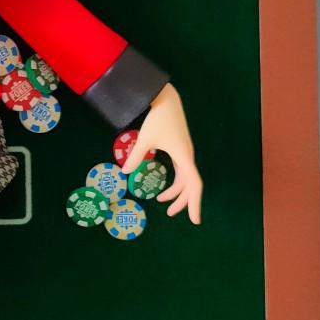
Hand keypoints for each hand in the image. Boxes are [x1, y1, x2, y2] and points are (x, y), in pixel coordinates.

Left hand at [122, 84, 202, 223]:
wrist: (167, 100)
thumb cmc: (158, 118)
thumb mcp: (144, 138)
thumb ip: (136, 157)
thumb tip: (125, 174)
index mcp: (183, 156)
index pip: (194, 184)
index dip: (194, 203)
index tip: (194, 220)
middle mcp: (187, 156)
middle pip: (190, 185)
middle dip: (182, 201)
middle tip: (170, 214)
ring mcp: (185, 153)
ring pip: (186, 178)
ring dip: (177, 192)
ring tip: (161, 201)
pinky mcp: (180, 149)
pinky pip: (182, 171)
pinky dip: (175, 181)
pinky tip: (164, 186)